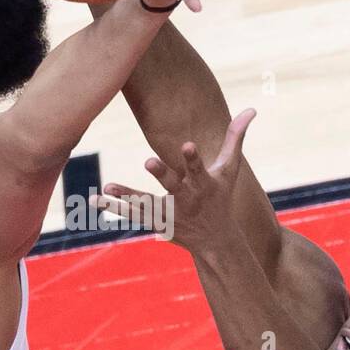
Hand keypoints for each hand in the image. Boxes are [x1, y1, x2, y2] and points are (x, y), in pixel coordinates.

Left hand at [94, 107, 256, 252]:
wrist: (216, 241)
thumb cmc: (221, 198)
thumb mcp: (230, 170)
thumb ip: (236, 138)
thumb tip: (252, 107)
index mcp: (203, 185)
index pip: (199, 168)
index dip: (193, 157)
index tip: (187, 144)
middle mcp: (187, 199)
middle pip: (173, 186)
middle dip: (162, 174)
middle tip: (148, 161)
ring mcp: (170, 213)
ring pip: (147, 203)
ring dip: (128, 195)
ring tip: (108, 186)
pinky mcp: (157, 222)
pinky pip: (133, 215)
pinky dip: (115, 209)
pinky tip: (97, 200)